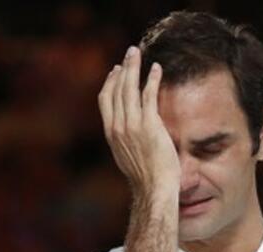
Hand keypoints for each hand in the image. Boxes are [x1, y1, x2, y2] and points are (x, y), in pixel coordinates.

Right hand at [98, 46, 179, 200]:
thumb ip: (125, 143)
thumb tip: (129, 138)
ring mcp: (133, 125)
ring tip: (138, 53)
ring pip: (130, 88)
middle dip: (123, 68)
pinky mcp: (149, 125)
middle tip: (130, 53)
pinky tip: (157, 69)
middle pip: (116, 89)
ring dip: (134, 67)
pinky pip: (149, 95)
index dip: (110, 82)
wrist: (153, 188)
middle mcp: (118, 126)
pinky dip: (152, 79)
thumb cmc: (146, 178)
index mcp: (111, 133)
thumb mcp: (128, 158)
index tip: (116, 70)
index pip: (105, 100)